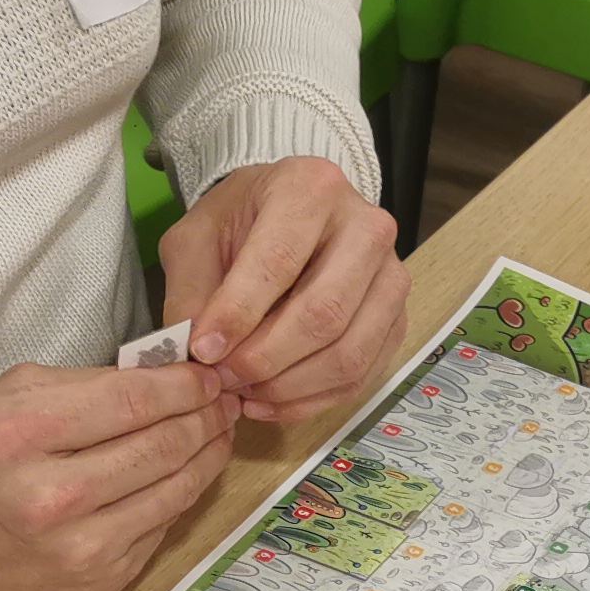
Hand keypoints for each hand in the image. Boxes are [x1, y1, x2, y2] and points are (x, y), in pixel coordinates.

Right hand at [0, 363, 238, 590]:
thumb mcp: (1, 400)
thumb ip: (83, 384)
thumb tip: (162, 374)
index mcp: (19, 436)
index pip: (134, 400)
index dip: (184, 383)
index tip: (204, 372)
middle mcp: (51, 496)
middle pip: (164, 444)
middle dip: (206, 414)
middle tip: (223, 397)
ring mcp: (79, 547)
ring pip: (177, 489)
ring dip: (209, 454)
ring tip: (219, 429)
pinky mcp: (99, 580)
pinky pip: (162, 526)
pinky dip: (183, 494)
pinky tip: (189, 471)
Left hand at [157, 155, 407, 427]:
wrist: (290, 217)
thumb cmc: (241, 222)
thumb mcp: (196, 239)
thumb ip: (191, 291)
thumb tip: (200, 356)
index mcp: (311, 189)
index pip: (279, 261)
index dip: (238, 314)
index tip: (202, 351)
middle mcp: (366, 228)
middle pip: (324, 314)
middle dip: (266, 359)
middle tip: (223, 379)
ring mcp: (392, 277)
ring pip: (349, 354)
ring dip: (290, 387)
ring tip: (244, 392)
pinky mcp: (398, 319)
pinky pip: (361, 375)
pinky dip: (312, 400)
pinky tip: (270, 401)